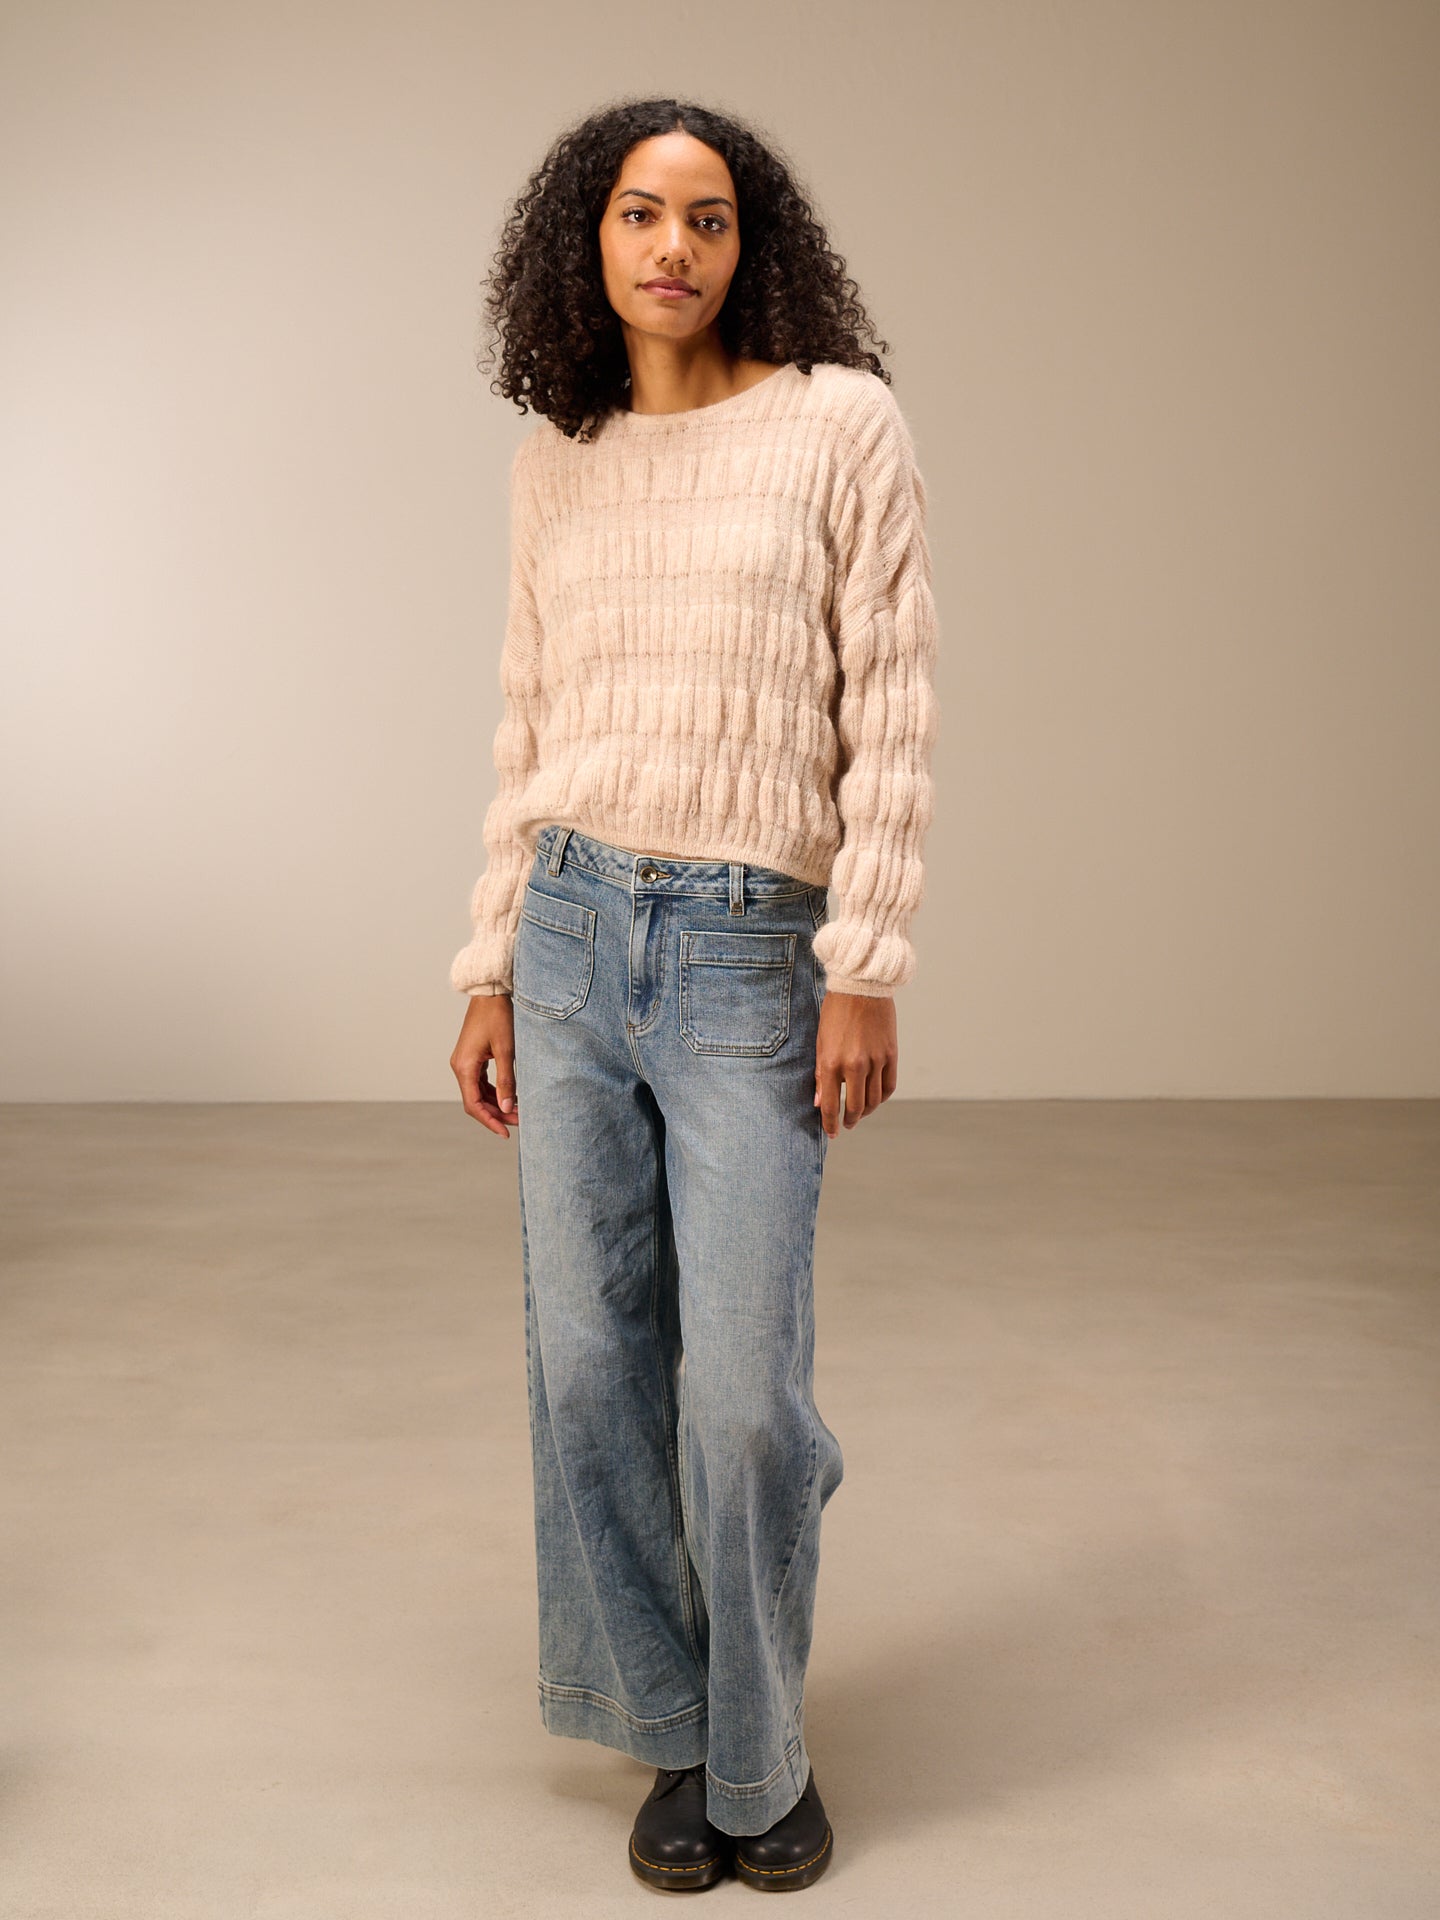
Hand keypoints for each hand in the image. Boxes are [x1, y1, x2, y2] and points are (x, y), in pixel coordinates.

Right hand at [451, 993, 519, 1138]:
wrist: (490, 993)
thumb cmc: (498, 1017)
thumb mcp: (507, 1050)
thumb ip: (507, 1081)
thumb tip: (508, 1107)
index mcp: (464, 1067)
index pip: (473, 1105)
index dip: (490, 1121)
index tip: (506, 1133)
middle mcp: (460, 1067)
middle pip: (475, 1102)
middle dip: (496, 1114)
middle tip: (519, 1122)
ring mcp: (464, 1062)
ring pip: (478, 1093)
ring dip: (495, 1104)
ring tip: (518, 1112)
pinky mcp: (472, 1058)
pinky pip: (480, 1082)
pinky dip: (493, 1092)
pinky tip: (510, 1096)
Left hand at [813, 992, 896, 1135]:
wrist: (861, 987)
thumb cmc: (835, 1013)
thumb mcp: (820, 1043)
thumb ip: (821, 1075)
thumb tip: (819, 1102)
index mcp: (832, 1063)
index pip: (831, 1105)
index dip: (830, 1123)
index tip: (831, 1133)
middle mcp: (855, 1065)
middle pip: (856, 1107)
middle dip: (850, 1120)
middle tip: (846, 1125)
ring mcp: (875, 1061)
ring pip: (875, 1100)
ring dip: (867, 1111)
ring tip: (860, 1113)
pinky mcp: (891, 1055)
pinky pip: (888, 1085)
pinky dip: (882, 1097)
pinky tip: (875, 1098)